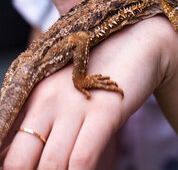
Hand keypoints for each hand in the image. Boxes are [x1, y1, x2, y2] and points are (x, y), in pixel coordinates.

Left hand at [1, 17, 177, 168]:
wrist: (142, 42)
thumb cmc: (106, 70)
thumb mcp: (68, 91)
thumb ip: (46, 118)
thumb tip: (27, 154)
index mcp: (32, 97)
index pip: (5, 145)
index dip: (10, 165)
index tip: (29, 167)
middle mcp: (47, 102)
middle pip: (19, 161)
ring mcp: (75, 106)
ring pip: (51, 165)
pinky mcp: (104, 112)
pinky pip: (82, 159)